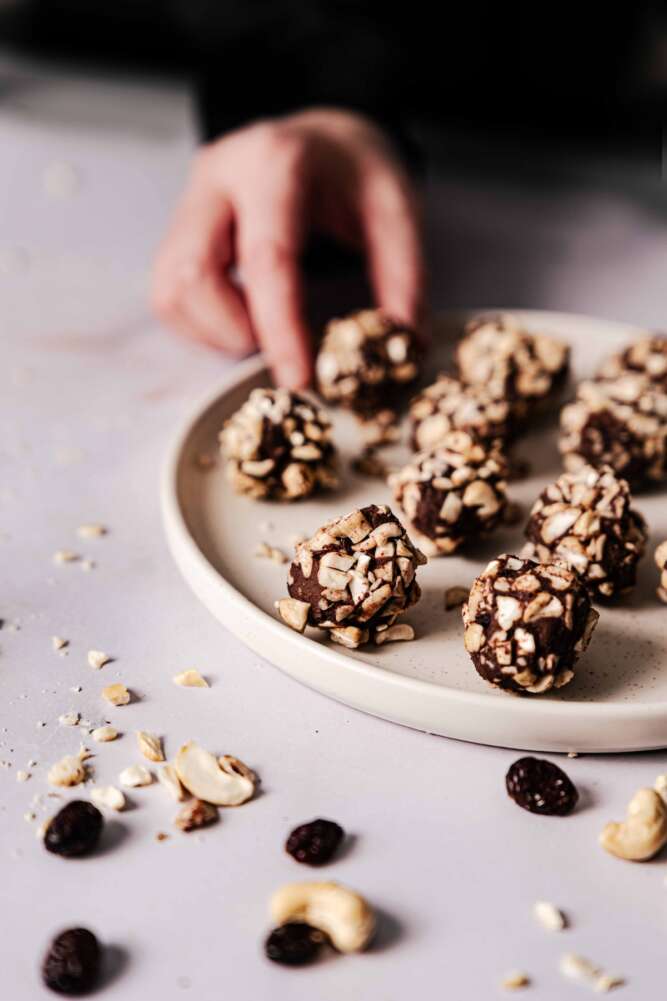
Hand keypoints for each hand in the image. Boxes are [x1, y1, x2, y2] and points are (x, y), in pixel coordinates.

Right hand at [151, 108, 424, 387]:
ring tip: (264, 333)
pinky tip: (243, 321)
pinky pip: (169, 297)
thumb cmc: (354, 172)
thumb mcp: (396, 207)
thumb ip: (403, 274)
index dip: (280, 327)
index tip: (298, 378)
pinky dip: (203, 327)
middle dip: (235, 333)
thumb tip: (404, 344)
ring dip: (214, 334)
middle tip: (282, 348)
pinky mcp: (176, 232)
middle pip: (193, 275)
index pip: (266, 258)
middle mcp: (217, 178)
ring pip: (170, 292)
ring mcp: (187, 203)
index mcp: (275, 163)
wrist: (318, 138)